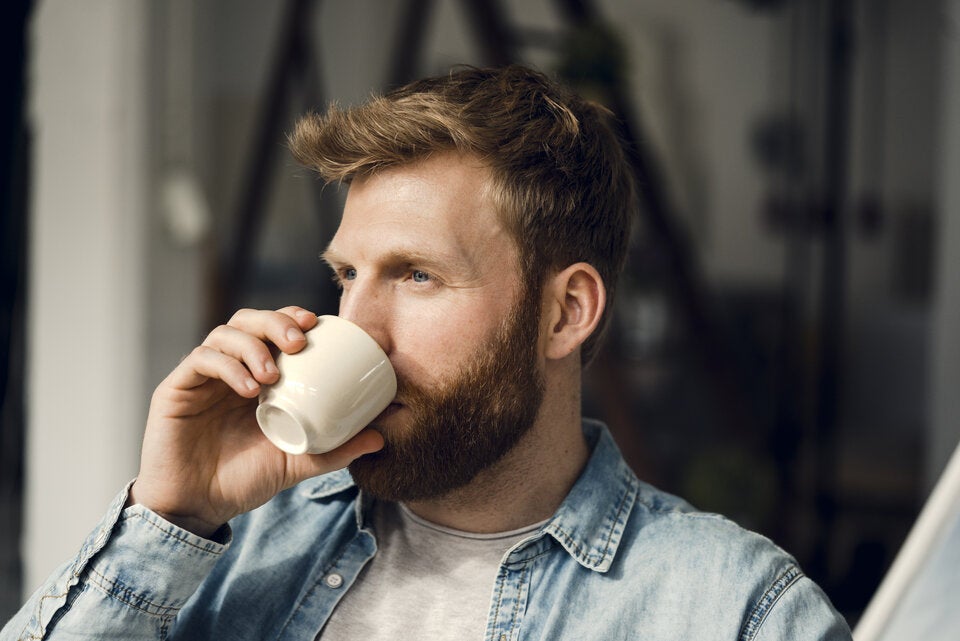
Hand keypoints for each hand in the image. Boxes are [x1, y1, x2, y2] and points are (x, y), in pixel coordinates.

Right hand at [129, 307, 384, 537]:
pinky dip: (227, 366)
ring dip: (253, 345)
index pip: (273, 329)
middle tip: (299, 341)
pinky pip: (200, 361)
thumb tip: (380, 438)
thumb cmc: (244, 480)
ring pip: (224, 333)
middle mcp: (229, 368)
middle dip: (276, 321)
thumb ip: (335, 450)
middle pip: (249, 320)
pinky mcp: (176, 389)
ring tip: (272, 374)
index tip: (318, 323)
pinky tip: (248, 387)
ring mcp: (202, 377)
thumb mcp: (298, 463)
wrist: (198, 508)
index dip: (293, 317)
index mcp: (257, 376)